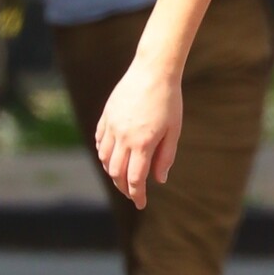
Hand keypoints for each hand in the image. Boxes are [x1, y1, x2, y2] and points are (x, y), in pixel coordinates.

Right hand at [95, 60, 182, 208]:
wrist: (153, 70)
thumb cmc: (169, 100)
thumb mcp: (174, 130)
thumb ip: (165, 157)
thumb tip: (159, 180)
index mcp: (142, 143)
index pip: (135, 179)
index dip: (137, 195)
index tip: (141, 204)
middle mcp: (123, 137)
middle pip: (116, 173)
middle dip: (123, 187)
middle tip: (133, 193)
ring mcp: (112, 126)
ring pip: (104, 158)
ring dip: (111, 172)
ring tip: (122, 176)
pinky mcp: (106, 116)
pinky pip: (99, 141)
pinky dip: (104, 153)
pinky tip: (112, 157)